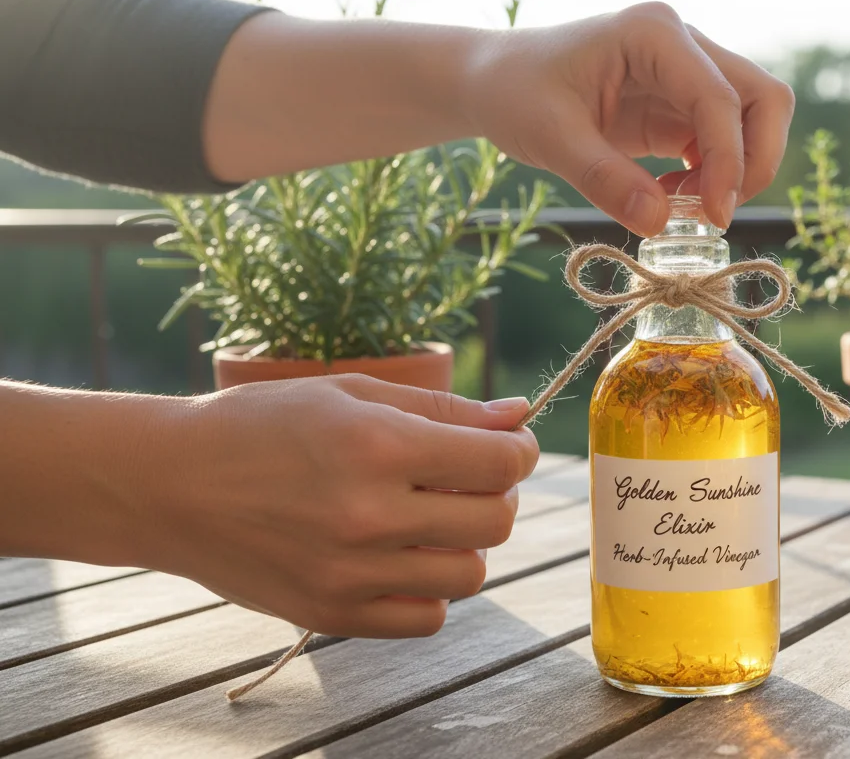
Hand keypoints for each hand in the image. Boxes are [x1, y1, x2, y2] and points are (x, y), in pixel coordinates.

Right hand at [140, 375, 537, 637]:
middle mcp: (369, 514)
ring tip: (429, 521)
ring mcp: (351, 572)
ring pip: (470, 575)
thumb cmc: (260, 425)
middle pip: (495, 521)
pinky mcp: (332, 613)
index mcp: (378, 446)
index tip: (506, 447)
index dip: (517, 452)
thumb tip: (518, 416)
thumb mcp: (350, 393)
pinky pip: (427, 618)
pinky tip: (403, 559)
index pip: (499, 464)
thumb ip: (443, 409)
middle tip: (465, 480)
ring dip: (465, 545)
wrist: (170, 485)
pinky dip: (430, 591)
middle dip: (496, 495)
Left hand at [464, 2, 795, 235]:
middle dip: (753, 162)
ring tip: (683, 206)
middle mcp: (683, 46)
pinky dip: (713, 177)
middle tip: (714, 214)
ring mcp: (687, 74)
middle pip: (763, 99)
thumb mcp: (550, 139)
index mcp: (653, 35)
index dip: (729, 160)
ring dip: (737, 171)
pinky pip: (724, 143)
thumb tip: (659, 223)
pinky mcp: (681, 106)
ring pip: (754, 121)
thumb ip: (605, 179)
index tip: (714, 215)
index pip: (720, 97)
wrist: (495, 83)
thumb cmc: (515, 94)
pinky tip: (670, 198)